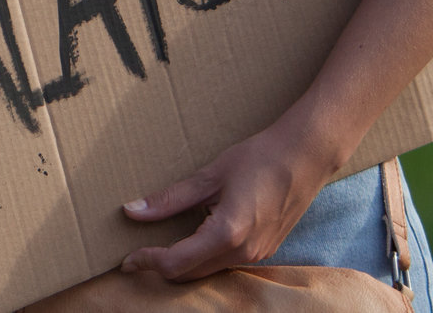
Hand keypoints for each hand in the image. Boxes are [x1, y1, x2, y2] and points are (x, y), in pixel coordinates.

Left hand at [118, 122, 337, 280]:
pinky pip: (224, 265)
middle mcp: (243, 253)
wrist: (305, 157)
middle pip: (189, 275)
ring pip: (207, 273)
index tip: (127, 258)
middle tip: (136, 255)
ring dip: (182, 265)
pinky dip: (202, 259)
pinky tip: (190, 239)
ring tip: (158, 247)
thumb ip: (169, 199)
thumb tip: (132, 210)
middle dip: (160, 267)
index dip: (147, 262)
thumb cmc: (258, 159)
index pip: (176, 263)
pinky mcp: (264, 251)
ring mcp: (257, 255)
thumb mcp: (209, 175)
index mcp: (227, 234)